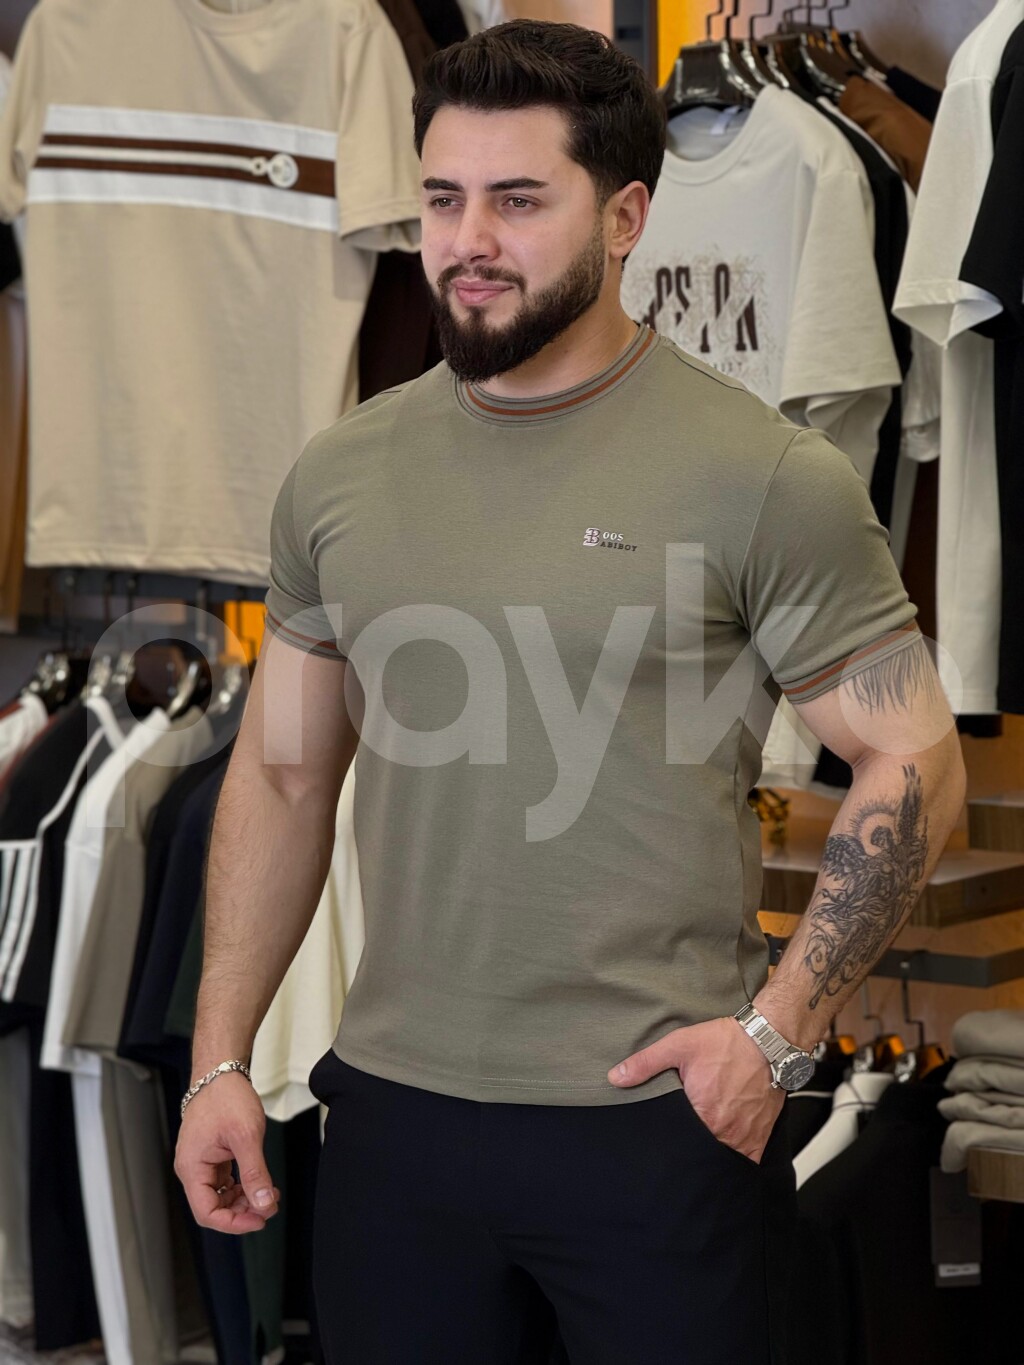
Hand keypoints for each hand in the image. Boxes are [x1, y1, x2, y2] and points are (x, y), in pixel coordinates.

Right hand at [174, 1073, 280, 1233]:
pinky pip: (224, 1181)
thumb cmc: (227, 1098)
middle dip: (242, 1211)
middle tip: (270, 1206)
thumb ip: (255, 1173)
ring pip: (220, 1196)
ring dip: (244, 1199)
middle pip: (213, 1207)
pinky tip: (259, 1182)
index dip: (233, 1223)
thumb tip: (264, 1204)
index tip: (259, 1220)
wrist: (221, 1072)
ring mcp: (201, 1162)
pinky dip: (241, 1185)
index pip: (207, 1213)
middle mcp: (192, 1168)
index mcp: (192, 1168)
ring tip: (268, 1194)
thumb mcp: (247, 1136)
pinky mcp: (211, 1155)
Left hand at [607, 1017, 785, 1163]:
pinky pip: (746, 1159)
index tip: (665, 1134)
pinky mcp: (759, 1136)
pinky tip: (724, 1148)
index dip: (668, 1138)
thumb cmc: (727, 1042)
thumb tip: (616, 1078)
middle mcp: (723, 1130)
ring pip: (720, 1158)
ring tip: (701, 1139)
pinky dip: (734, 1156)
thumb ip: (645, 1063)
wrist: (768, 1041)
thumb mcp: (679, 1045)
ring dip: (709, 1152)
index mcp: (700, 1112)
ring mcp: (743, 1136)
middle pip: (698, 1151)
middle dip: (687, 1147)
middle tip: (681, 1135)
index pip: (675, 1139)